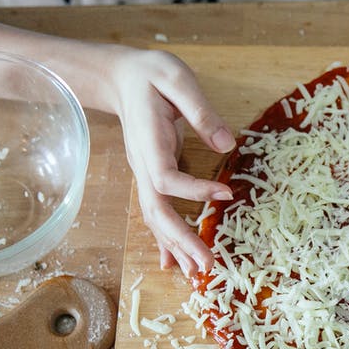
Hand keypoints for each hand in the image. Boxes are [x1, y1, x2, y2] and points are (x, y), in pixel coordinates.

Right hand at [105, 48, 235, 274]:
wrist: (121, 78)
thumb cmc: (151, 74)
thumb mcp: (177, 79)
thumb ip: (199, 109)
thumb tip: (226, 143)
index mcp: (149, 142)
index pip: (166, 177)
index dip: (193, 189)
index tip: (226, 193)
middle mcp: (143, 165)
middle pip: (156, 211)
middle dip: (180, 241)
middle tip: (206, 265)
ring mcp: (144, 174)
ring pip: (155, 219)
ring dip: (175, 248)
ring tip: (198, 273)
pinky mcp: (151, 177)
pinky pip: (158, 214)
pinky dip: (166, 240)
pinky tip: (174, 263)